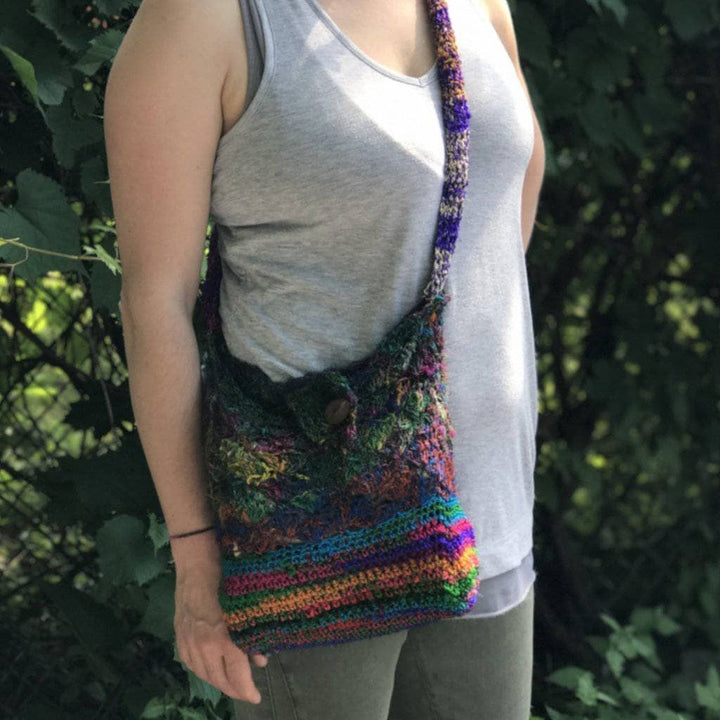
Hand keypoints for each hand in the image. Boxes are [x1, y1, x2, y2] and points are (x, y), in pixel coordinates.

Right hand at [173, 566, 269, 703]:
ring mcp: (188, 642)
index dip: (247, 690)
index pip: (237, 675)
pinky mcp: (179, 637)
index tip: (256, 698)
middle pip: (219, 679)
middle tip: (246, 693)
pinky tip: (210, 669)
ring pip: (203, 674)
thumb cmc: (228, 580)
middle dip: (234, 689)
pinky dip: (202, 670)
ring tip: (231, 683)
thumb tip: (260, 660)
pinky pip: (190, 663)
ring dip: (218, 681)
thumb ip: (252, 636)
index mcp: (223, 639)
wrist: (196, 565)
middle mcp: (203, 646)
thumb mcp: (246, 608)